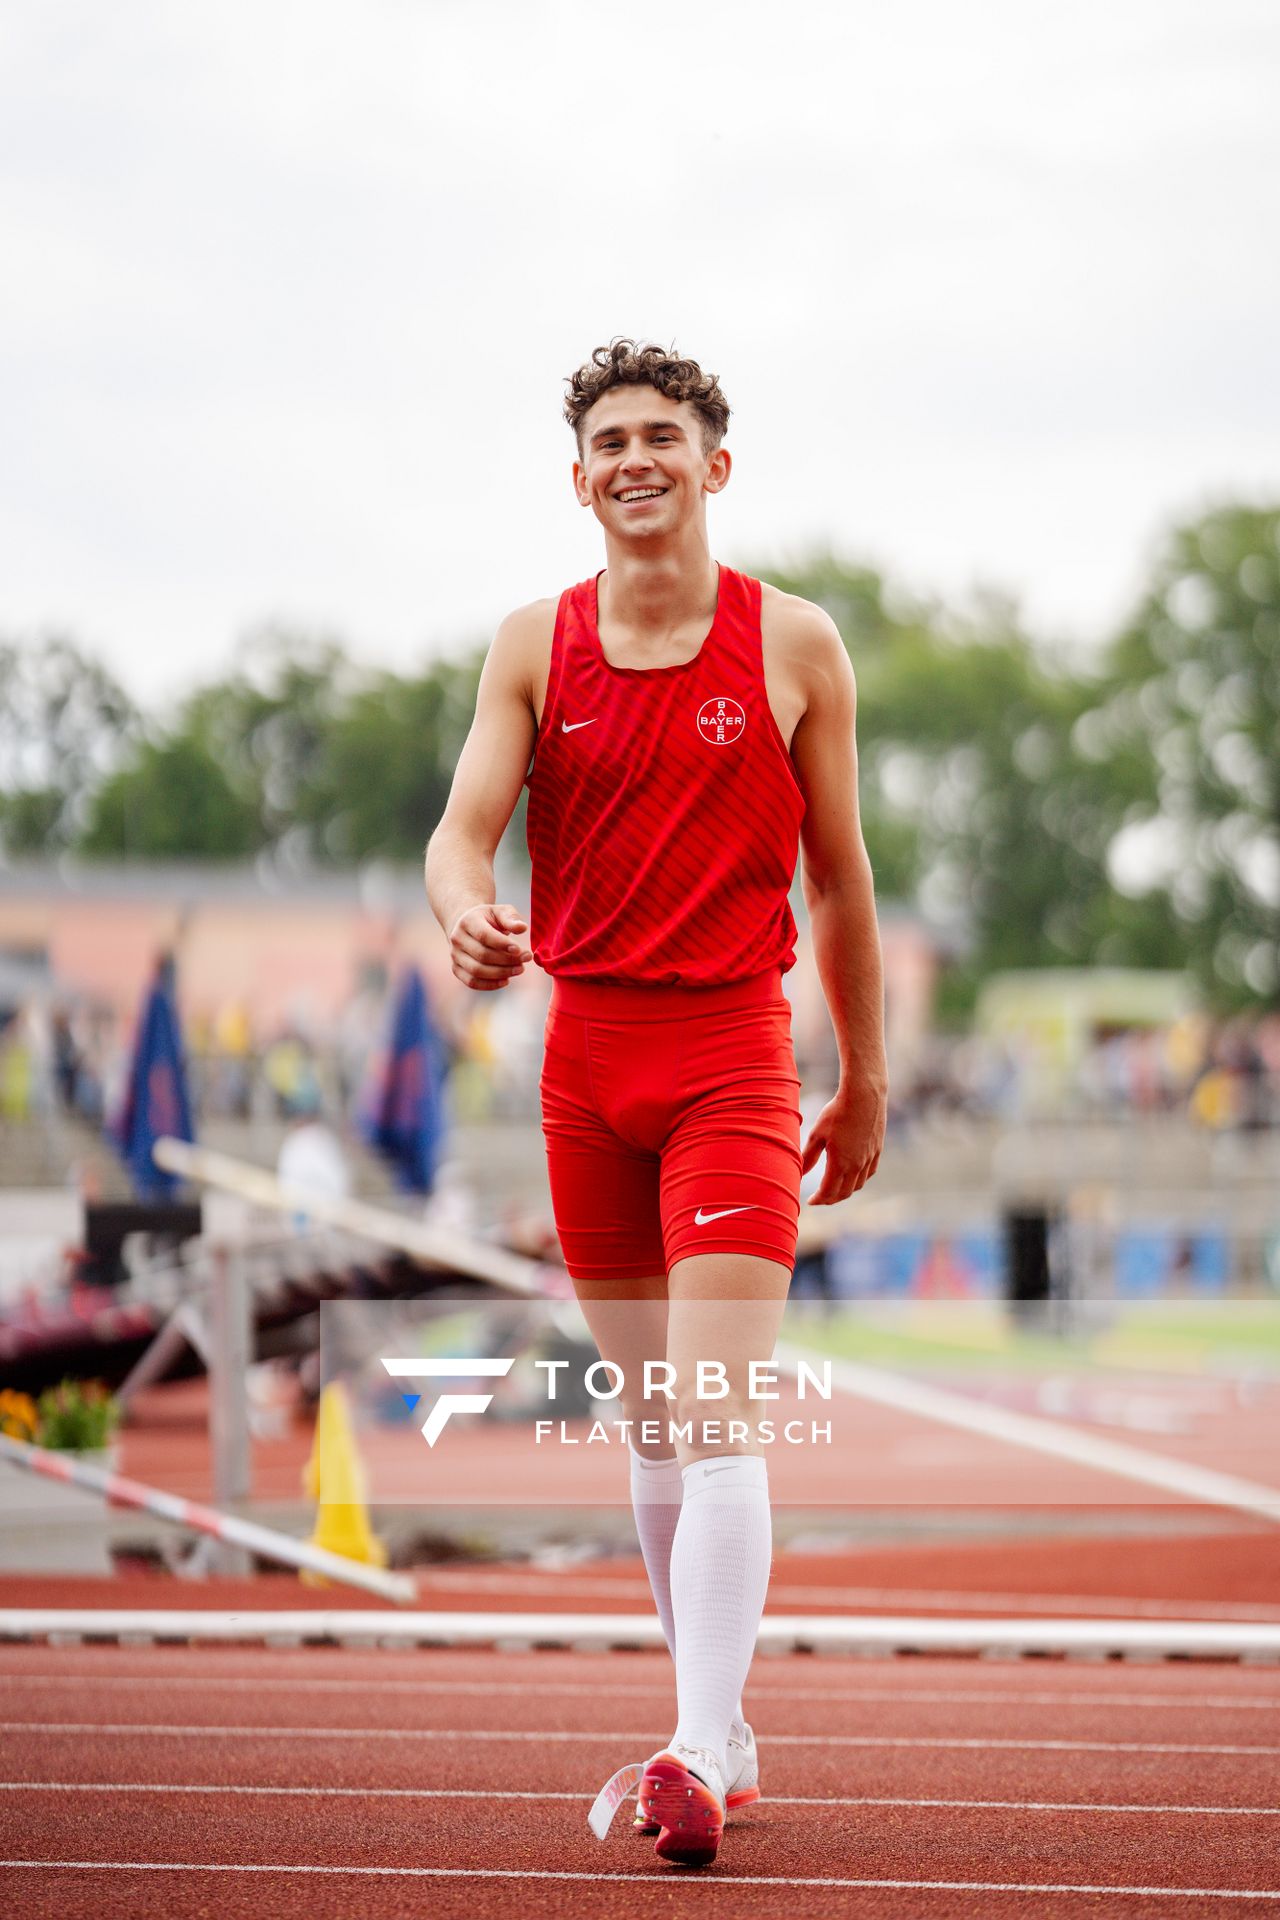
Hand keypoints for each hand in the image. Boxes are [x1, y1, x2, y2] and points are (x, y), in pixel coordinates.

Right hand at [449, 903, 533, 991]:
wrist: (467, 925)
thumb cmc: (488, 919)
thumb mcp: (500, 911)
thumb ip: (511, 918)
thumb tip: (522, 928)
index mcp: (467, 921)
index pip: (484, 935)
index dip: (502, 944)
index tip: (520, 949)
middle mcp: (457, 939)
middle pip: (482, 955)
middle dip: (507, 960)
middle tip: (525, 959)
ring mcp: (455, 956)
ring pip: (477, 971)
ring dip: (501, 973)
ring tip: (519, 969)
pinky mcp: (456, 969)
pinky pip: (472, 982)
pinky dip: (490, 985)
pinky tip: (506, 980)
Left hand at [801, 1076, 886, 1202]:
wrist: (864, 1096)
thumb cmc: (837, 1113)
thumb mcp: (817, 1134)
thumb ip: (808, 1157)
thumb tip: (800, 1173)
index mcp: (840, 1163)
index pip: (828, 1192)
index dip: (819, 1199)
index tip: (810, 1201)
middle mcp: (857, 1165)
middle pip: (844, 1193)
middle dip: (830, 1199)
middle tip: (820, 1198)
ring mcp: (869, 1158)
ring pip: (858, 1185)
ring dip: (845, 1191)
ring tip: (834, 1189)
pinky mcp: (877, 1150)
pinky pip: (869, 1173)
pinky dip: (859, 1180)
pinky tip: (853, 1175)